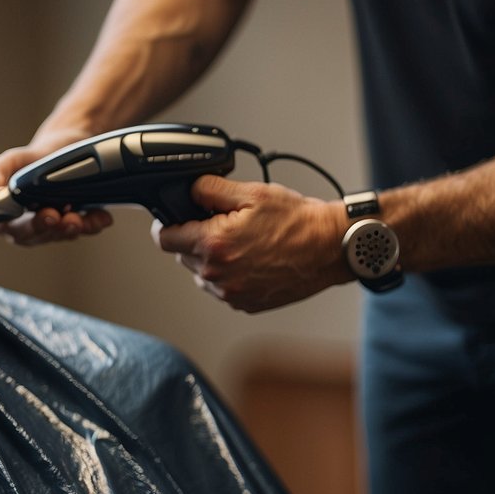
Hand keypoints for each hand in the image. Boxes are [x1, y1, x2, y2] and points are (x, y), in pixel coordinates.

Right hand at [0, 127, 113, 244]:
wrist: (64, 148)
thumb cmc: (32, 157)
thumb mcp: (13, 159)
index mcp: (0, 213)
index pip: (5, 225)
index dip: (21, 225)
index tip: (37, 215)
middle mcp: (21, 225)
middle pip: (31, 235)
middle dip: (46, 227)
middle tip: (56, 216)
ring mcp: (47, 228)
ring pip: (56, 235)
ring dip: (69, 229)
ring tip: (79, 219)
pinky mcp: (69, 226)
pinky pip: (80, 230)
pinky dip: (92, 224)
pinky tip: (102, 218)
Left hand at [153, 175, 348, 311]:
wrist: (329, 248)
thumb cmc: (297, 220)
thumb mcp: (252, 193)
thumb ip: (210, 189)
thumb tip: (189, 190)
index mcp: (213, 244)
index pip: (164, 238)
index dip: (168, 224)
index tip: (178, 217)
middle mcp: (217, 274)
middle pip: (181, 255)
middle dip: (194, 238)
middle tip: (222, 224)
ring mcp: (231, 293)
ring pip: (200, 273)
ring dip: (210, 258)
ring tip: (241, 242)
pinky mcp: (244, 304)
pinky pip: (222, 288)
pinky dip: (229, 274)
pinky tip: (251, 258)